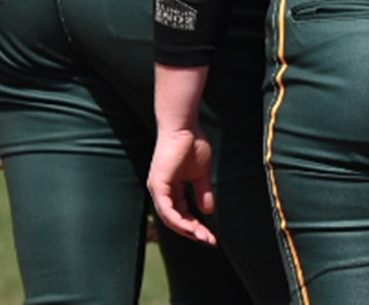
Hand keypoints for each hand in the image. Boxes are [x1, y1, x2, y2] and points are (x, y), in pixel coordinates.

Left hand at [147, 126, 217, 245]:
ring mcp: (158, 189)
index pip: (182, 213)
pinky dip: (179, 221)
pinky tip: (191, 228)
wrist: (183, 126)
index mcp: (171, 188)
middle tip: (209, 242)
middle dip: (193, 232)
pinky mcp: (158, 185)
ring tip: (203, 238)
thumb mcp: (202, 173)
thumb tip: (208, 210)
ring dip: (187, 230)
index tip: (211, 236)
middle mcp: (161, 191)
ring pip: (170, 219)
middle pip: (175, 220)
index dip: (196, 225)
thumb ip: (203, 191)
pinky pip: (167, 210)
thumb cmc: (192, 143)